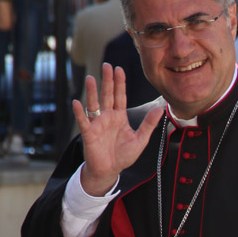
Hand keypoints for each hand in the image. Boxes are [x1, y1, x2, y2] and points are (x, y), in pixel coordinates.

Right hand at [72, 63, 163, 196]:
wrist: (110, 171)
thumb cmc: (124, 155)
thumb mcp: (140, 140)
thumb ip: (149, 124)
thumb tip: (161, 109)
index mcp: (120, 117)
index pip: (120, 96)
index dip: (119, 83)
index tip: (119, 69)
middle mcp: (107, 117)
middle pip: (107, 95)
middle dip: (107, 81)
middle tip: (107, 65)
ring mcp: (97, 124)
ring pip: (94, 104)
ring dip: (92, 92)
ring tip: (91, 78)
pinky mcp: (89, 133)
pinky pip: (83, 121)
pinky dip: (79, 112)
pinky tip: (76, 102)